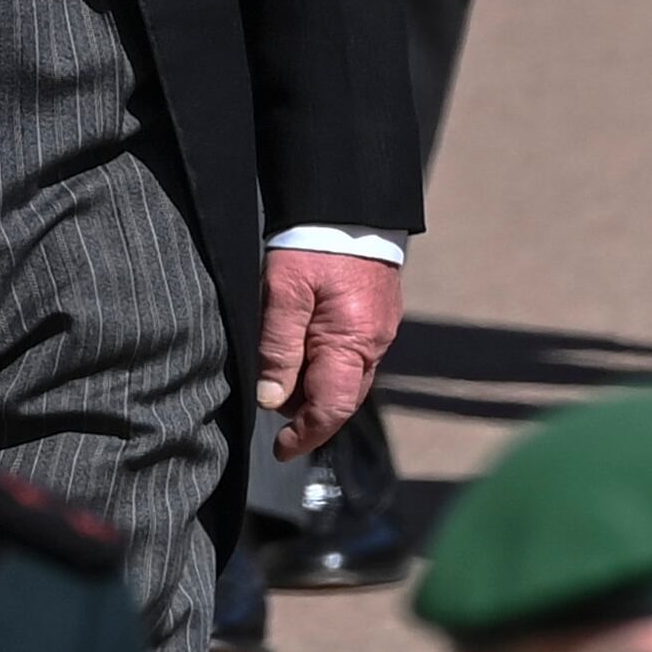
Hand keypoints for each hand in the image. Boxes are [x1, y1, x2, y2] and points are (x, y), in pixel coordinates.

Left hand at [255, 247, 404, 455]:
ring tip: (283, 374)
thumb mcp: (284, 293)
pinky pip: (355, 356)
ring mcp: (380, 331)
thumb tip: (271, 401)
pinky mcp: (378, 317)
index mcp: (352, 343)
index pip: (331, 409)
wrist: (349, 203)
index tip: (279, 448)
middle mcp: (374, 344)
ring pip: (348, 379)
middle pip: (342, 400)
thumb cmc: (313, 244)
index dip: (304, 435)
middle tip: (273, 411)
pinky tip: (304, 349)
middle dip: (308, 414)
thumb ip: (278, 349)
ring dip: (317, 388)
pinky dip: (329, 365)